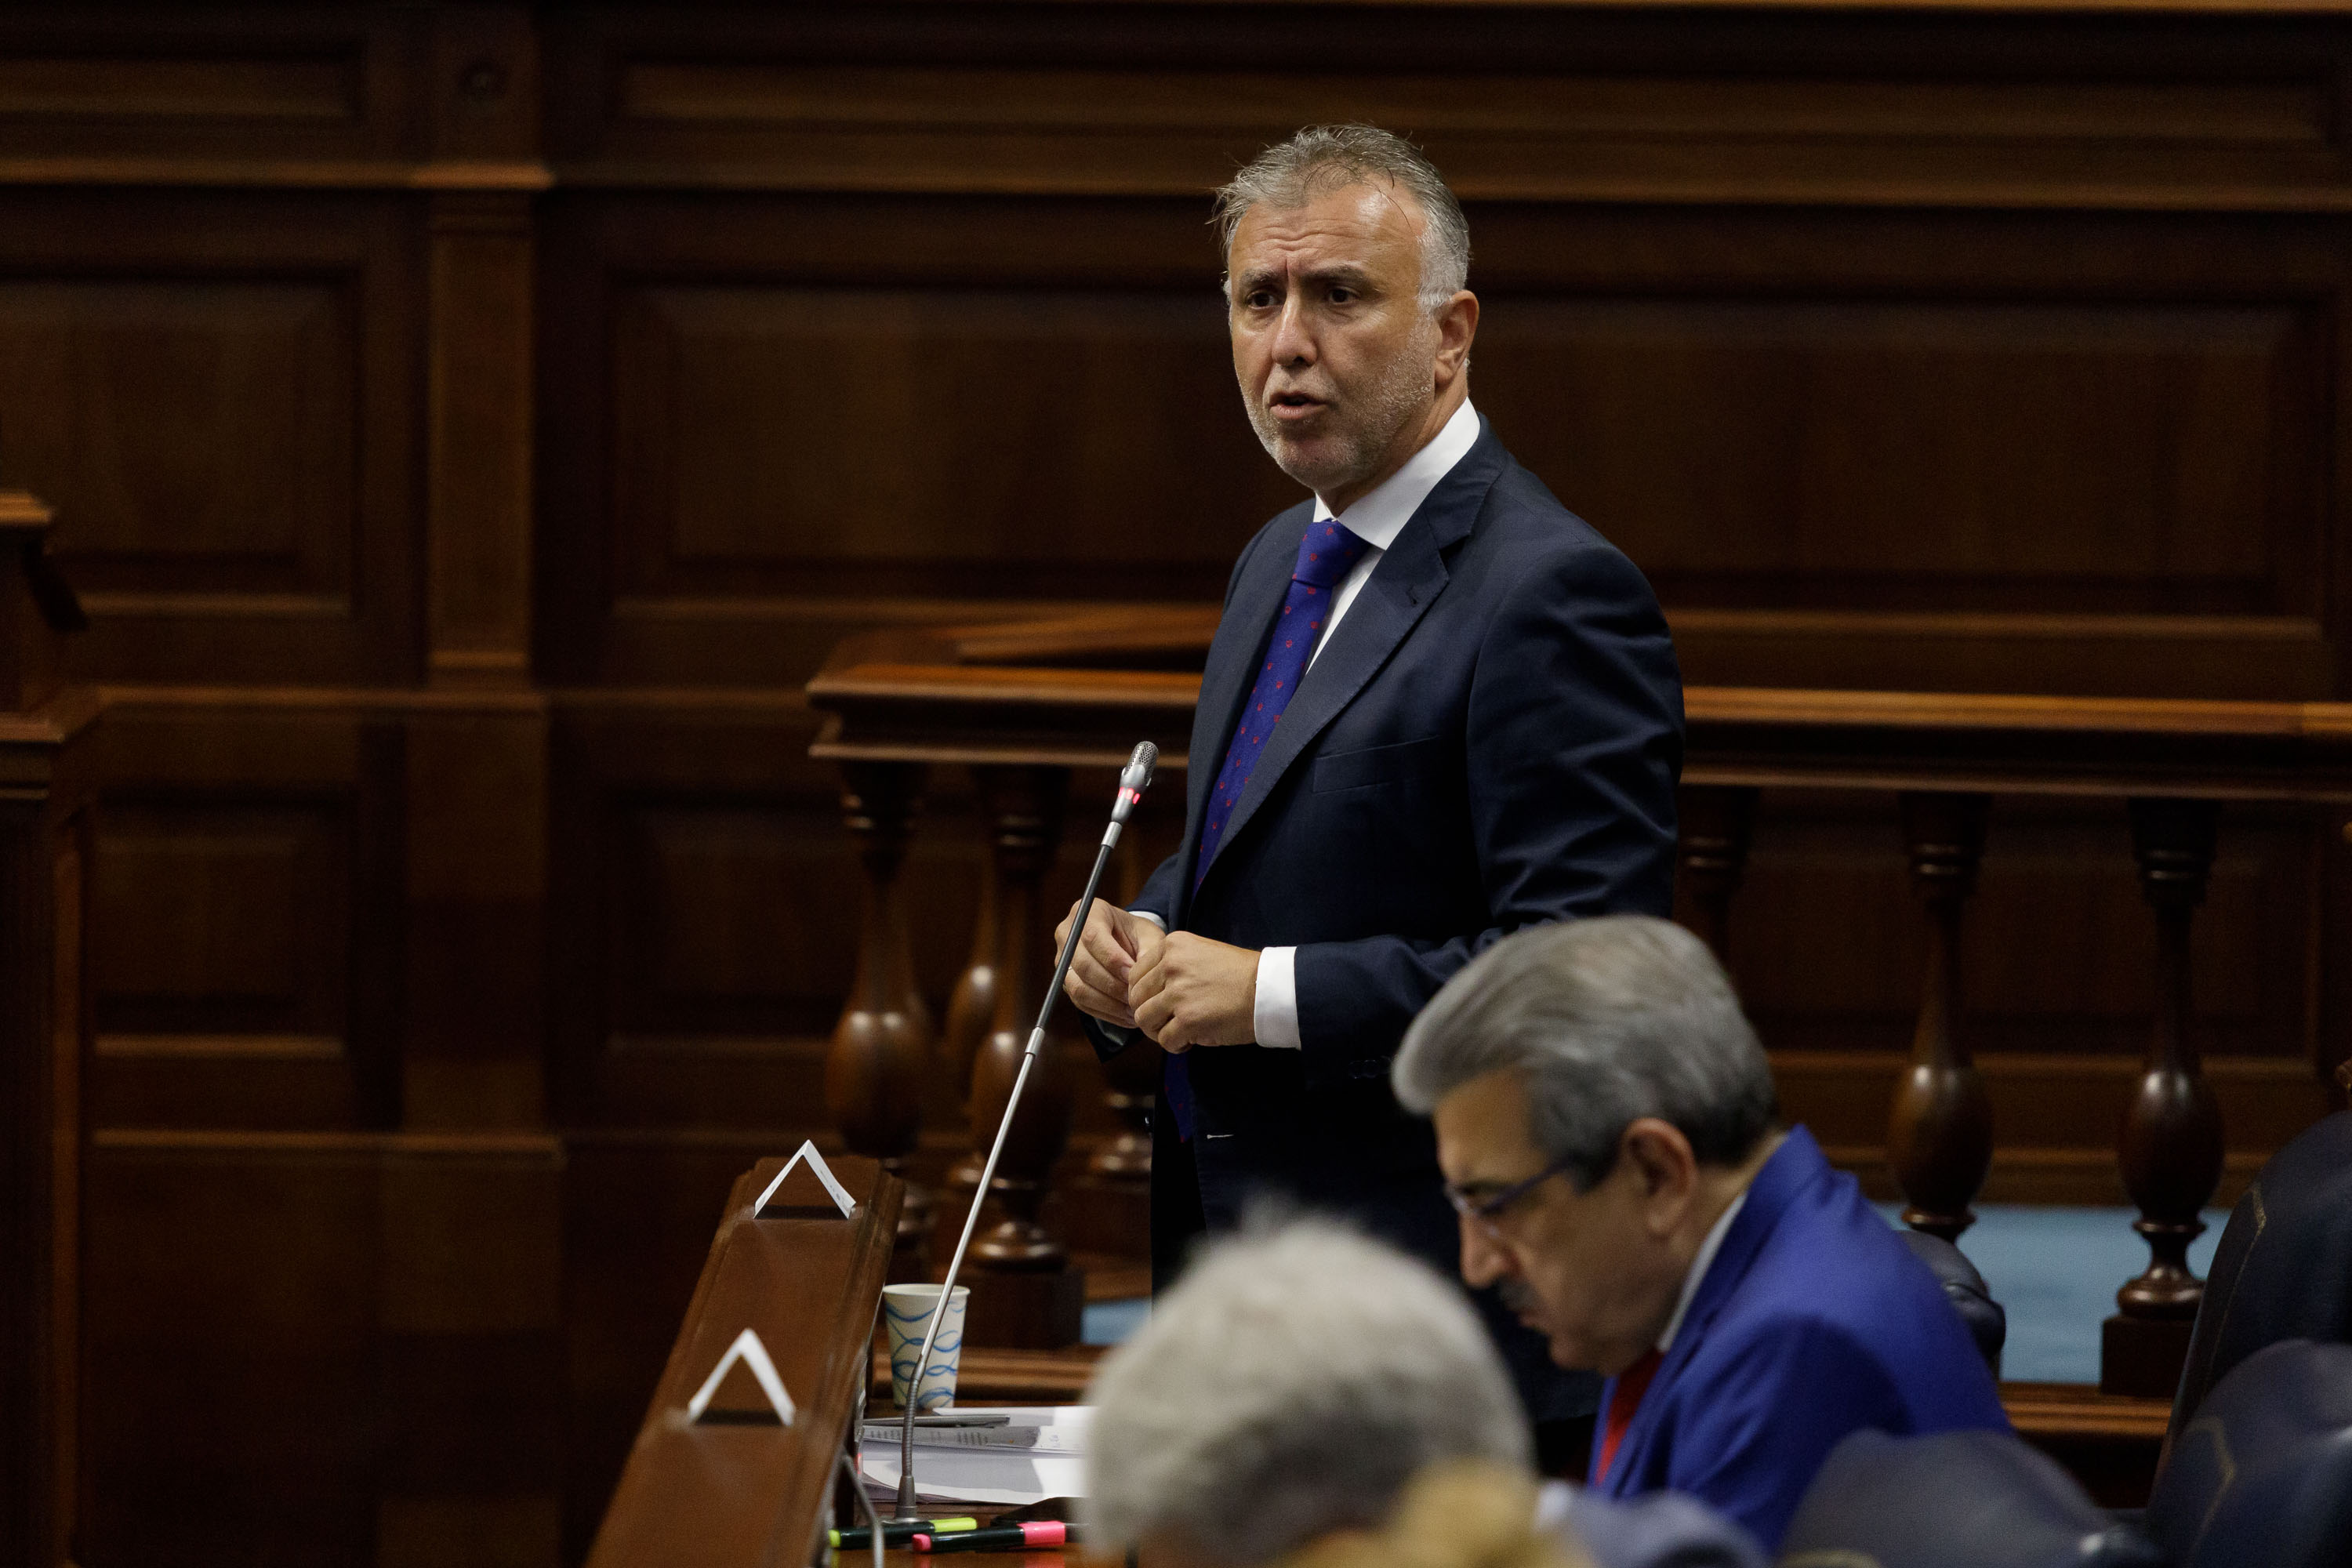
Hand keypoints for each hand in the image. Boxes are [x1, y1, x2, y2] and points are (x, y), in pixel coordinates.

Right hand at [1055, 900, 1165, 1028]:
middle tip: (1135, 997)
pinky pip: (1080, 1002)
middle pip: (1082, 964)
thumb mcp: (1149, 935)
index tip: (1132, 974)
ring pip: (1078, 987)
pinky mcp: (1065, 981)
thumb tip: (1141, 974)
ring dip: (1107, 1003)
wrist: (1124, 944)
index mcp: (1089, 912)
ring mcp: (1063, 959)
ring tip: (1133, 1011)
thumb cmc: (1137, 936)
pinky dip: (1104, 1012)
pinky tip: (1126, 1017)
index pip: (1093, 936)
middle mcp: (1068, 933)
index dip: (1112, 959)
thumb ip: (1149, 950)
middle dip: (1111, 984)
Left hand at [1130, 933, 1258, 1051]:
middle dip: (1150, 1014)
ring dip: (1159, 1031)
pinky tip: (1192, 1041)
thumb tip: (1148, 994)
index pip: (1135, 975)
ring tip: (1179, 1032)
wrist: (1269, 989)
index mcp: (1172, 946)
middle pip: (1136, 998)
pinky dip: (1176, 1046)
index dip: (1144, 995)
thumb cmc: (1240, 974)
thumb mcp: (1201, 954)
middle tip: (1169, 1022)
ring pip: (1144, 1020)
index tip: (1161, 1004)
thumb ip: (1172, 967)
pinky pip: (1164, 1040)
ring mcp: (1178, 993)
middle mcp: (1171, 965)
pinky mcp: (1188, 1020)